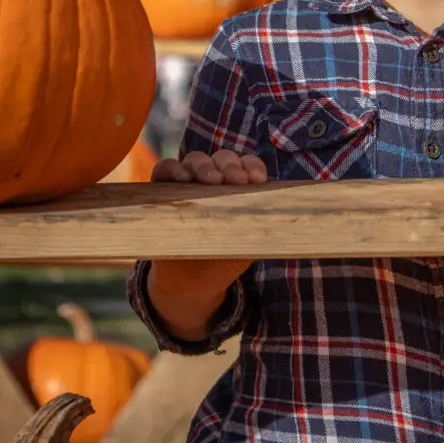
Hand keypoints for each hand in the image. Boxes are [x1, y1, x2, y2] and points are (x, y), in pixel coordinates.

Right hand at [147, 150, 267, 310]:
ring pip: (195, 159)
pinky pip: (164, 169)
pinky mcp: (161, 191)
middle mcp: (212, 179)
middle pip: (221, 158)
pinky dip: (173, 169)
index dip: (252, 166)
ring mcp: (187, 183)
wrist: (192, 285)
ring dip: (205, 166)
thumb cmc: (224, 257)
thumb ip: (261, 224)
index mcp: (236, 186)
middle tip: (236, 181)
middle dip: (231, 165)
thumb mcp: (248, 241)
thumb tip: (281, 213)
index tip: (257, 180)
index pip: (246, 164)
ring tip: (212, 180)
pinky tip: (182, 178)